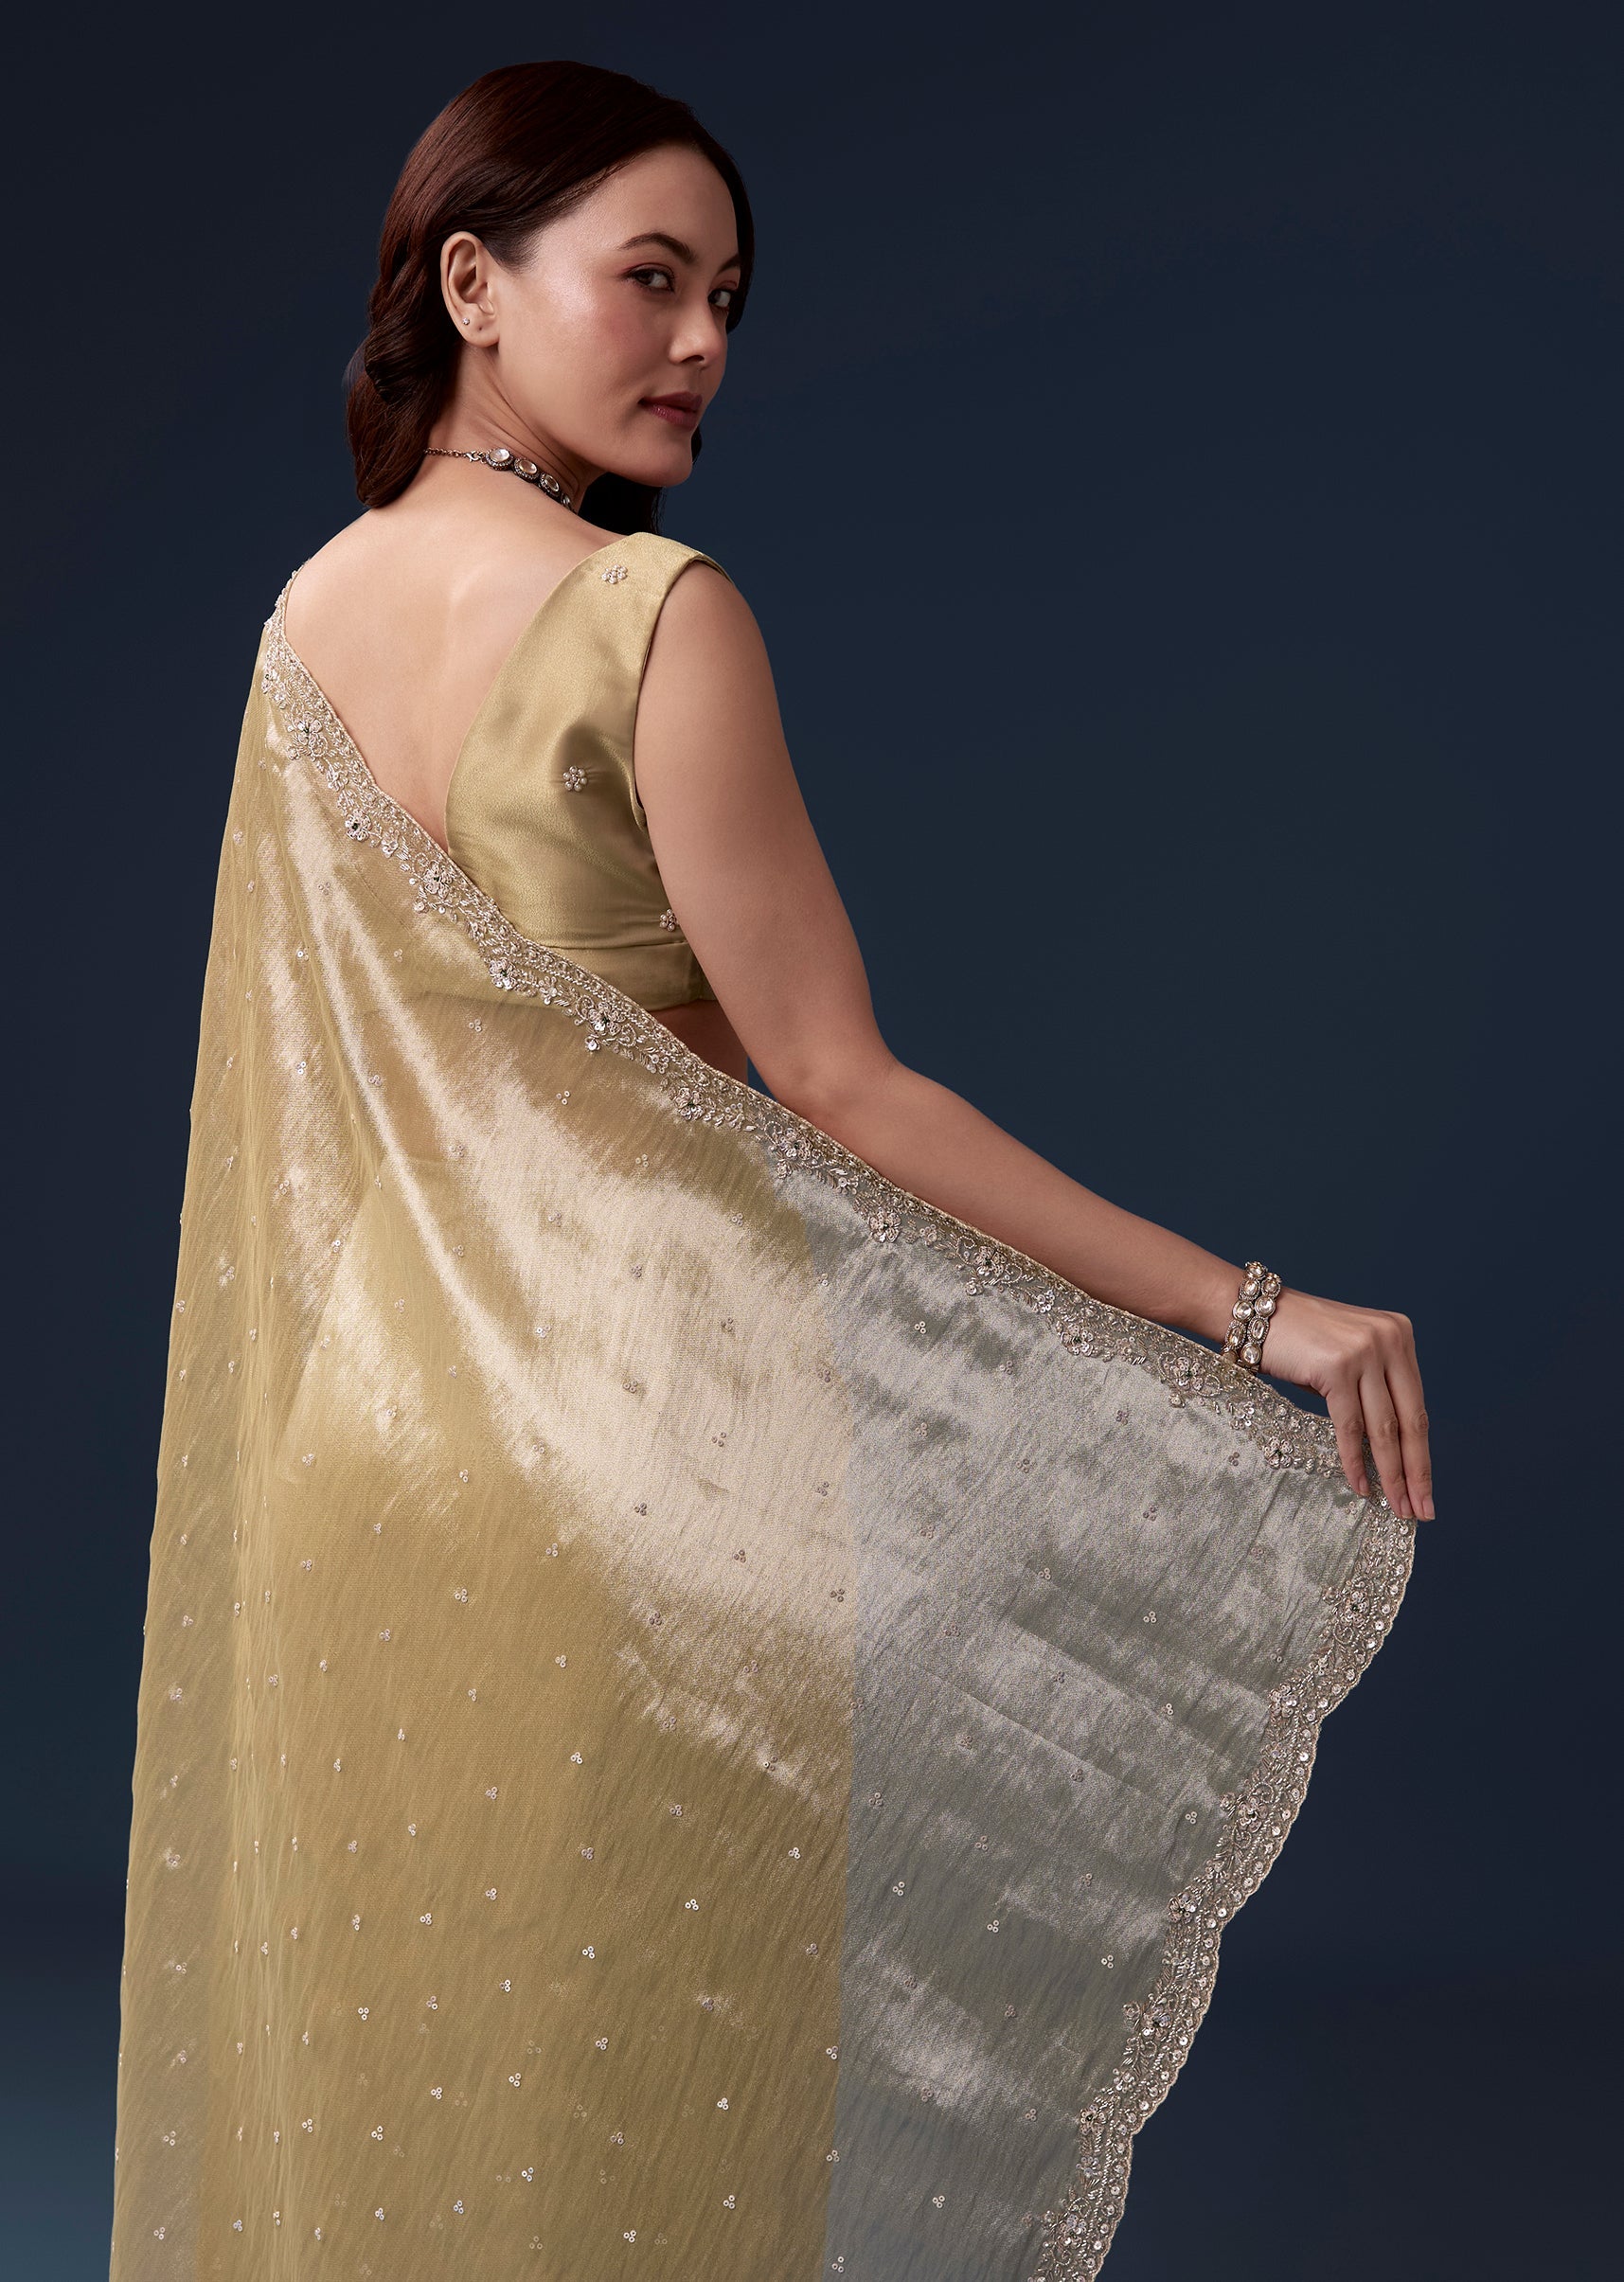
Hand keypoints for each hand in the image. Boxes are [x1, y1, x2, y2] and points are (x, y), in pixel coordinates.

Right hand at [1256, 1286, 1433, 1519]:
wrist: (1254, 1314)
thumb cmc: (1299, 1340)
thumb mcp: (1349, 1357)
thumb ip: (1374, 1389)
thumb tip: (1391, 1450)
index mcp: (1400, 1334)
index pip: (1417, 1406)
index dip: (1422, 1453)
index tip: (1425, 1489)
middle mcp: (1390, 1340)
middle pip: (1409, 1420)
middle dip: (1415, 1472)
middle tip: (1421, 1511)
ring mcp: (1364, 1351)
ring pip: (1383, 1428)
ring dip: (1391, 1474)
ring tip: (1396, 1506)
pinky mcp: (1337, 1367)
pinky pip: (1350, 1426)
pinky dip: (1355, 1461)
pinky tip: (1361, 1486)